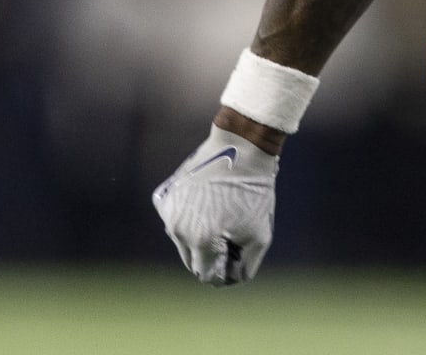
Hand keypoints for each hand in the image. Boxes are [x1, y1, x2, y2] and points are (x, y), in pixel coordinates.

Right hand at [152, 125, 279, 284]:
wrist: (240, 146)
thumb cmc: (254, 191)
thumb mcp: (260, 234)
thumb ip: (245, 266)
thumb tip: (229, 280)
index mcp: (200, 241)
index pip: (207, 275)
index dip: (226, 270)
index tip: (239, 254)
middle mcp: (177, 230)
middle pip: (193, 261)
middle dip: (213, 254)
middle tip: (234, 233)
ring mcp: (168, 212)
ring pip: (184, 241)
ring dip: (201, 236)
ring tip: (223, 213)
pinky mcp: (164, 197)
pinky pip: (177, 219)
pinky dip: (191, 217)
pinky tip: (208, 201)